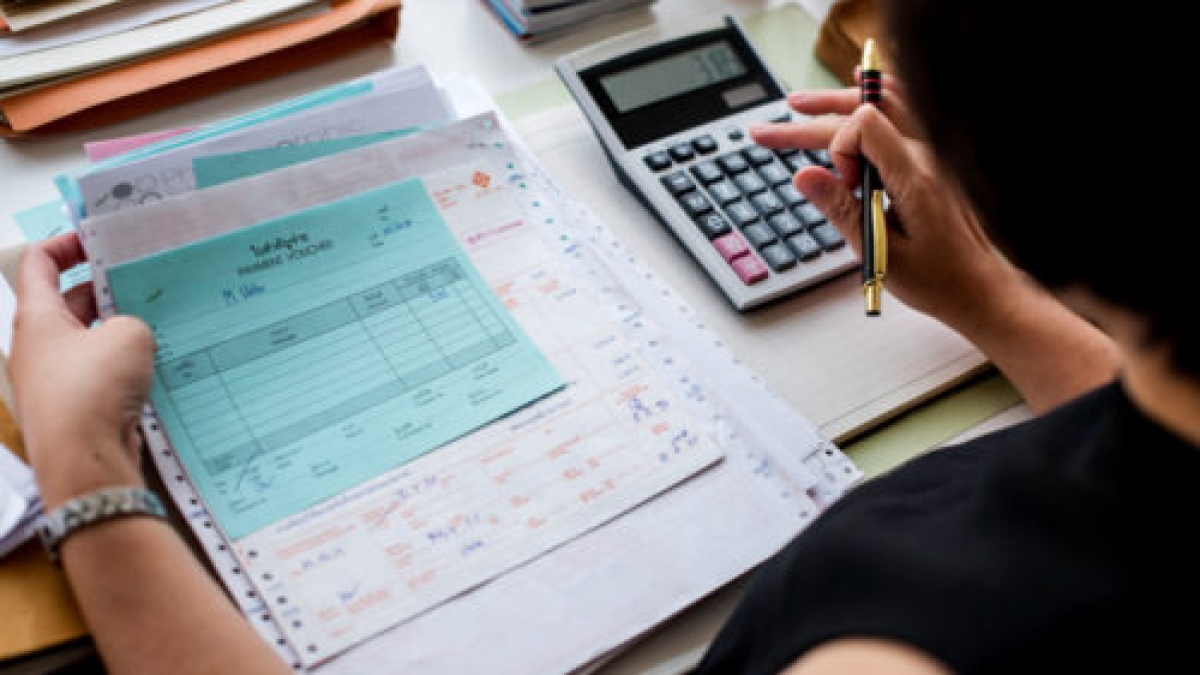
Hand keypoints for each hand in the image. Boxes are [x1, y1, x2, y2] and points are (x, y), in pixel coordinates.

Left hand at [6, 234, 155, 508]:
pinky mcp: (74, 409)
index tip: (100, 238)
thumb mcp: (129, 335)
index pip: (38, 262)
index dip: (67, 242)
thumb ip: (131, 321)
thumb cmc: (94, 391)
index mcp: (36, 318)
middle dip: (104, 289)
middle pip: (67, 302)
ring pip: (87, 340)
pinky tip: (154, 365)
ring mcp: (54, 380)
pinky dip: (122, 364)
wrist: (86, 464)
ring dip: (118, 329)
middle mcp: (37, 347)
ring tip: (157, 322)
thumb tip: (129, 333)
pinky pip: (99, 374)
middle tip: (143, 280)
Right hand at [750, 76, 1028, 335]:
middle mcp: (927, 155)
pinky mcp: (931, 160)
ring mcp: (932, 153)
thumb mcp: (880, 253)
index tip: (840, 186)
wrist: (980, 287)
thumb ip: (841, 210)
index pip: (865, 125)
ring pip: (883, 104)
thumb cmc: (938, 279)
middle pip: (864, 111)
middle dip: (811, 121)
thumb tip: (804, 175)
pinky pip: (905, 110)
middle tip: (765, 133)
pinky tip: (860, 80)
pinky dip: (877, 95)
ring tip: (798, 104)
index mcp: (915, 177)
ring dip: (837, 102)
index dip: (837, 150)